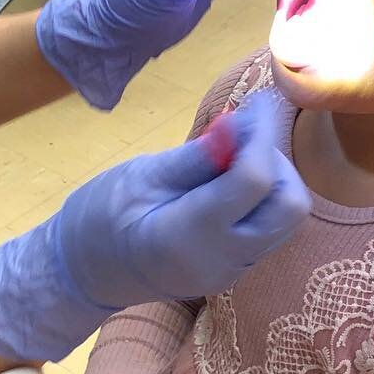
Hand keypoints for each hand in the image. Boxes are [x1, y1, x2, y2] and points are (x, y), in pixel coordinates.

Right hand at [0, 89, 308, 360]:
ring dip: (275, 180)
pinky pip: (270, 230)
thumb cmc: (99, 216)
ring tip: (236, 154)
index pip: (254, 180)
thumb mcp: (140, 176)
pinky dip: (263, 199)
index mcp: (188, 234)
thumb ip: (197, 155)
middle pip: (289, 206)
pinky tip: (230, 180)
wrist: (84, 272)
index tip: (257, 101)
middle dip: (278, 161)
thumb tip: (241, 121)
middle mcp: (221, 260)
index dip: (263, 134)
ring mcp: (231, 272)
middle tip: (245, 134)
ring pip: (286, 220)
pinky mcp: (235, 271)